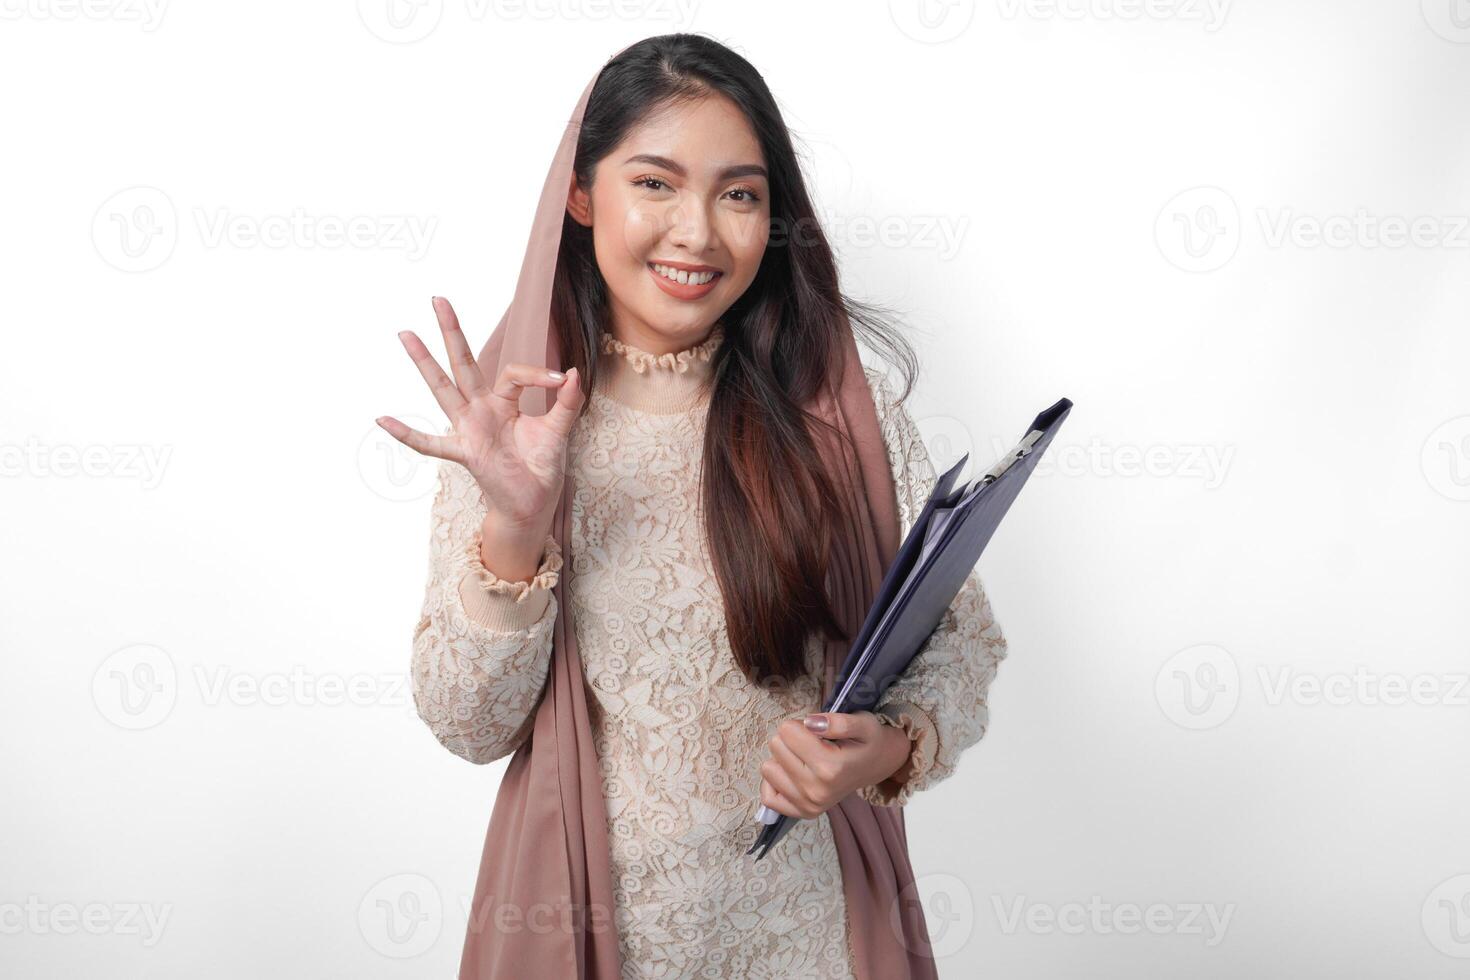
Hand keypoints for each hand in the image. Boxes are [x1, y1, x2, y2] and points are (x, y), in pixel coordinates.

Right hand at [377, 296, 584, 529]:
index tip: (561, 379)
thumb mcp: (558, 430)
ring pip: (444, 389)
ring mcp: (469, 429)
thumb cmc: (541, 465)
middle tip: (438, 300)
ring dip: (425, 363)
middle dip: (452, 332)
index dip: (536, 374)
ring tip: (406, 334)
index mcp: (504, 401)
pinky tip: (383, 421)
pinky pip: (431, 444)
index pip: (512, 373)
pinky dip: (408, 434)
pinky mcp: (465, 452)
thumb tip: (573, 372)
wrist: (535, 502)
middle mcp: (481, 409)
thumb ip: (567, 403)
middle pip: (463, 364)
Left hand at [758, 711, 912, 819]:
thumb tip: (810, 723)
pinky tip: (792, 773)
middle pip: (776, 746)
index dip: (801, 724)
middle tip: (814, 743)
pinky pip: (768, 796)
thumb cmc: (868, 741)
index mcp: (830, 768)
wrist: (877, 765)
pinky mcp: (802, 813)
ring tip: (806, 758)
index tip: (817, 730)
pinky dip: (776, 781)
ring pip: (768, 768)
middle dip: (792, 739)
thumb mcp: (863, 723)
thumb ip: (839, 721)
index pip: (787, 730)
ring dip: (783, 758)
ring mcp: (808, 805)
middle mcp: (816, 790)